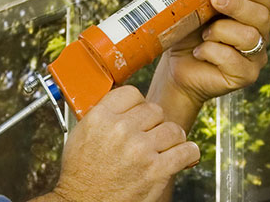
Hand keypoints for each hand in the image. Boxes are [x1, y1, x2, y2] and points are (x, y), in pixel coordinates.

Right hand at [48, 86, 199, 201]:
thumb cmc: (80, 174)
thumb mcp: (80, 135)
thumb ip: (102, 116)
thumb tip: (122, 106)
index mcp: (101, 117)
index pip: (133, 94)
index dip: (138, 105)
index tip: (140, 115)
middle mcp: (121, 129)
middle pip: (155, 110)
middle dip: (154, 123)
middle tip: (150, 136)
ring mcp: (140, 149)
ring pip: (173, 129)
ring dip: (172, 138)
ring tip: (166, 147)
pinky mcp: (156, 170)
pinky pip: (186, 151)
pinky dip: (188, 153)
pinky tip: (183, 155)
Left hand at [150, 0, 269, 116]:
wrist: (175, 69)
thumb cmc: (187, 35)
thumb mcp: (187, 4)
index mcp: (250, 13)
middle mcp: (258, 34)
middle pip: (262, 16)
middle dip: (238, 6)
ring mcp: (255, 57)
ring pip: (250, 37)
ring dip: (222, 31)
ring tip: (204, 33)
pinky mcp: (245, 76)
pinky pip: (235, 60)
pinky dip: (212, 52)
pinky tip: (199, 51)